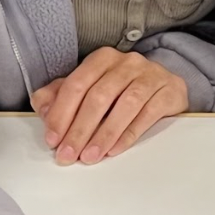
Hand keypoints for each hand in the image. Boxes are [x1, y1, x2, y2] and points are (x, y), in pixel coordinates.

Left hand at [31, 48, 187, 165]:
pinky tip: (114, 149)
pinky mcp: (170, 90)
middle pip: (99, 96)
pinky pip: (148, 114)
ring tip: (90, 156)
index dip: (62, 114)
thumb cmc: (122, 90)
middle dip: (80, 130)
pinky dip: (129, 134)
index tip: (52, 139)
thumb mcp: (90, 89)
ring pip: (125, 105)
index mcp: (103, 58)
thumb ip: (61, 96)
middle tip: (68, 154)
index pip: (77, 84)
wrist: (165, 87)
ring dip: (104, 134)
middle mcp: (128, 62)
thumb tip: (44, 109)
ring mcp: (152, 75)